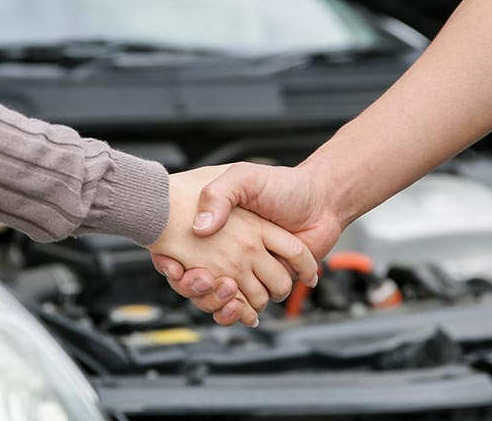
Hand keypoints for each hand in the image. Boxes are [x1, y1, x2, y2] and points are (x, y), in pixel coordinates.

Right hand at [149, 167, 318, 325]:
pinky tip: (236, 306)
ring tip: (221, 288)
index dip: (169, 262)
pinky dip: (238, 313)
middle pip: (195, 281)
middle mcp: (229, 249)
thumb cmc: (284, 185)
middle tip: (199, 279)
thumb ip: (219, 195)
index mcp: (218, 226)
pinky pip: (244, 307)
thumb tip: (200, 228)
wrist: (323, 200)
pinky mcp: (267, 284)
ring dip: (216, 302)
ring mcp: (248, 268)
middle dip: (194, 287)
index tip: (172, 265)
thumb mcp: (243, 177)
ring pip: (218, 298)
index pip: (178, 250)